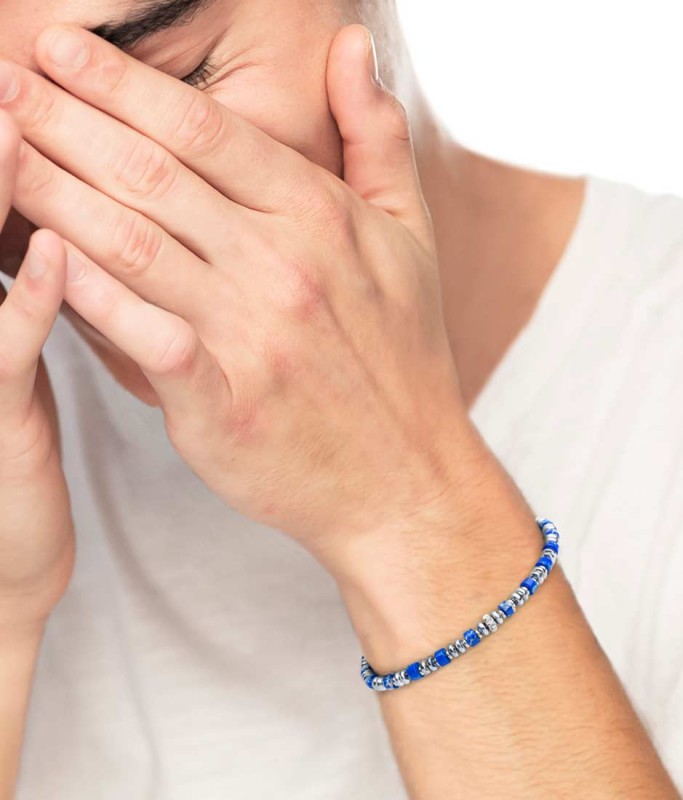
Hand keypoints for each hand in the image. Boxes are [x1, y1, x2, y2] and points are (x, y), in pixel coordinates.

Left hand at [0, 23, 492, 576]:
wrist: (406, 474)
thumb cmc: (404, 358)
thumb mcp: (412, 238)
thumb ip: (377, 138)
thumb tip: (354, 46)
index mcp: (323, 217)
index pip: (204, 129)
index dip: (119, 82)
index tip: (59, 50)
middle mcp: (285, 266)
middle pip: (151, 173)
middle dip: (61, 119)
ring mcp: (254, 336)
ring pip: (130, 243)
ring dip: (50, 191)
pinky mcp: (225, 404)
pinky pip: (140, 337)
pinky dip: (84, 296)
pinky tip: (36, 261)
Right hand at [0, 110, 73, 631]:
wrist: (5, 546)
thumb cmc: (19, 434)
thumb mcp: (14, 345)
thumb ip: (28, 279)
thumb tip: (52, 208)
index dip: (14, 137)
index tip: (46, 72)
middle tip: (24, 66)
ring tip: (18, 122)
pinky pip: (6, 353)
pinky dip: (29, 299)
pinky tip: (56, 252)